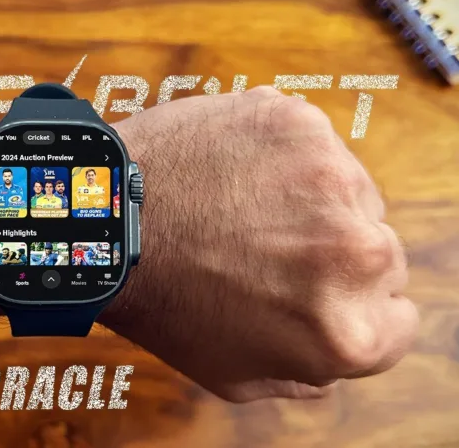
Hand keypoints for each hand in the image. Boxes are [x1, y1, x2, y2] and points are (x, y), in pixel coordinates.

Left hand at [102, 86, 418, 401]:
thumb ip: (308, 374)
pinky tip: (234, 176)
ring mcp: (331, 180)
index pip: (397, 321)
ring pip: (351, 195)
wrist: (104, 221)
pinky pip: (315, 148)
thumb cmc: (161, 300)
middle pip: (380, 255)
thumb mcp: (235, 375)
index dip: (353, 308)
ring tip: (242, 211)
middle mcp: (356, 255)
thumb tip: (337, 355)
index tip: (314, 294)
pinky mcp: (300, 124)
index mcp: (346, 330)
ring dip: (312, 203)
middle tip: (267, 252)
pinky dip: (284, 159)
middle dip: (331, 257)